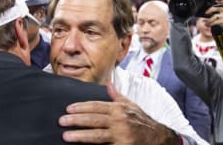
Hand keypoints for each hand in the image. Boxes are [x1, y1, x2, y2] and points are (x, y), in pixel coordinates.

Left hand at [59, 83, 178, 143]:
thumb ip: (118, 96)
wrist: (159, 138)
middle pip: (93, 119)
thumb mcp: (132, 106)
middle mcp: (119, 121)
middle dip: (76, 120)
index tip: (69, 108)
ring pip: (97, 135)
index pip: (96, 106)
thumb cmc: (143, 122)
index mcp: (119, 109)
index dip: (81, 107)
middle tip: (62, 121)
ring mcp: (121, 135)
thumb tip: (108, 85)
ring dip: (80, 135)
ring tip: (67, 135)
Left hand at [206, 3, 222, 35]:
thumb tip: (215, 10)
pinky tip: (209, 25)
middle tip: (206, 12)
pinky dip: (211, 24)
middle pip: (216, 7)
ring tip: (207, 23)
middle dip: (210, 10)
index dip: (220, 1)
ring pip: (214, 16)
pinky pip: (214, 22)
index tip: (216, 0)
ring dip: (209, 20)